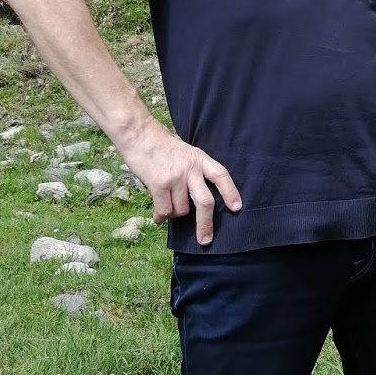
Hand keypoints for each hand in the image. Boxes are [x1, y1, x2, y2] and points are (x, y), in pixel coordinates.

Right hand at [124, 119, 240, 245]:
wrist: (139, 134)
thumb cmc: (161, 145)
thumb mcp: (185, 152)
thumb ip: (194, 171)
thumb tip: (195, 200)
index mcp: (200, 159)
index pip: (221, 175)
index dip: (231, 192)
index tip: (236, 208)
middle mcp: (190, 169)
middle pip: (205, 202)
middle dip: (206, 224)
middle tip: (205, 240)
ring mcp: (175, 177)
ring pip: (181, 210)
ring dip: (174, 213)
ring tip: (166, 204)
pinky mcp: (159, 185)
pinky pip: (165, 210)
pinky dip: (161, 217)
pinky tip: (158, 217)